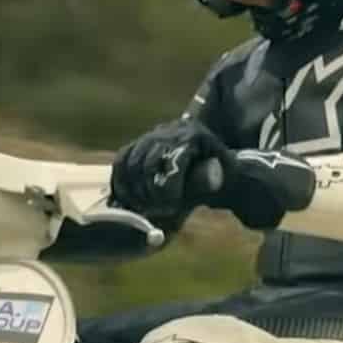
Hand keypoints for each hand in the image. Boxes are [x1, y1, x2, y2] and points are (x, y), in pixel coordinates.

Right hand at [109, 120, 231, 220]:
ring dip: (133, 190)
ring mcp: (152, 134)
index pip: (173, 161)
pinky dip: (120, 181)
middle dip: (149, 192)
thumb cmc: (222, 177)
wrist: (215, 166)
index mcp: (194, 135)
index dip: (169, 188)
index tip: (171, 208)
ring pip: (131, 162)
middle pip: (149, 162)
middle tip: (155, 212)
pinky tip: (124, 200)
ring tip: (142, 208)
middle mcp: (171, 130)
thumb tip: (200, 188)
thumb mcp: (222, 179)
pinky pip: (121, 160)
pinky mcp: (139, 143)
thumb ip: (208, 182)